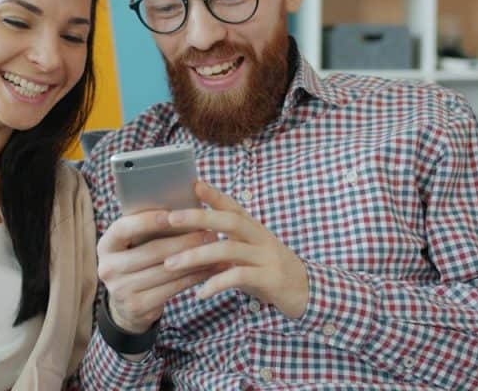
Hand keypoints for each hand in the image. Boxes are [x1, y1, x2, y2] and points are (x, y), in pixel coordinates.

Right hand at [97, 210, 222, 333]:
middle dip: (184, 240)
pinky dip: (194, 277)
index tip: (171, 214)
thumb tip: (182, 208)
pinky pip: (172, 288)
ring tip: (215, 249)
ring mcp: (121, 290)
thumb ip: (145, 230)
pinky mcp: (137, 306)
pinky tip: (210, 269)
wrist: (125, 305)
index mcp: (105, 246)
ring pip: (166, 271)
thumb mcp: (132, 246)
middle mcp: (108, 268)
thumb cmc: (136, 263)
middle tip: (209, 231)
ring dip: (195, 259)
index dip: (146, 221)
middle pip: (151, 252)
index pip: (123, 229)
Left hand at [164, 181, 309, 318]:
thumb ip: (227, 240)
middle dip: (199, 217)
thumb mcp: (250, 249)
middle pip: (229, 220)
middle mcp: (261, 238)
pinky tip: (200, 293)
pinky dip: (216, 284)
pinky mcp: (270, 279)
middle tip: (170, 218)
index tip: (193, 184)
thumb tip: (192, 232)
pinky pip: (239, 277)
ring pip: (228, 250)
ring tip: (171, 264)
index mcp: (254, 228)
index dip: (213, 194)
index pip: (232, 206)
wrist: (306, 292)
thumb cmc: (268, 268)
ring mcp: (266, 257)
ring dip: (196, 256)